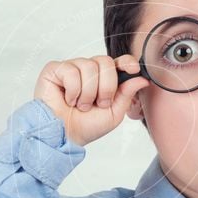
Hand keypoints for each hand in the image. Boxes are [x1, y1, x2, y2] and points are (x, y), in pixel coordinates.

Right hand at [33, 54, 149, 145]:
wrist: (65, 136)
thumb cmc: (86, 126)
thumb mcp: (114, 113)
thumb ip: (127, 94)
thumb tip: (141, 79)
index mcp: (104, 78)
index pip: (119, 61)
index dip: (127, 62)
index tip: (133, 69)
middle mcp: (89, 70)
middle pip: (105, 61)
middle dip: (106, 87)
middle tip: (99, 103)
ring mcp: (72, 68)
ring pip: (89, 66)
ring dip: (88, 93)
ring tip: (81, 105)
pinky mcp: (55, 69)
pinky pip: (71, 71)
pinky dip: (73, 91)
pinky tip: (68, 99)